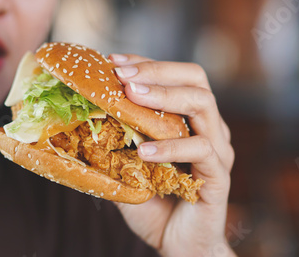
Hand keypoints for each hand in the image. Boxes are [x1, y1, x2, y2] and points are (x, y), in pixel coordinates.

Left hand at [110, 53, 235, 256]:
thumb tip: (79, 120)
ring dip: (164, 96)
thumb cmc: (155, 205)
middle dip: (156, 71)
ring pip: (203, 104)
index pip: (176, 77)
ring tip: (131, 97)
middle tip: (122, 74)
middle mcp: (209, 128)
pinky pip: (202, 149)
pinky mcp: (219, 176)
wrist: (178, 246)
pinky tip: (144, 152)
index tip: (115, 61)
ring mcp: (218, 150)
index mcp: (191, 121)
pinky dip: (171, 146)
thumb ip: (116, 143)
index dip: (147, 65)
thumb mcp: (128, 168)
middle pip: (195, 80)